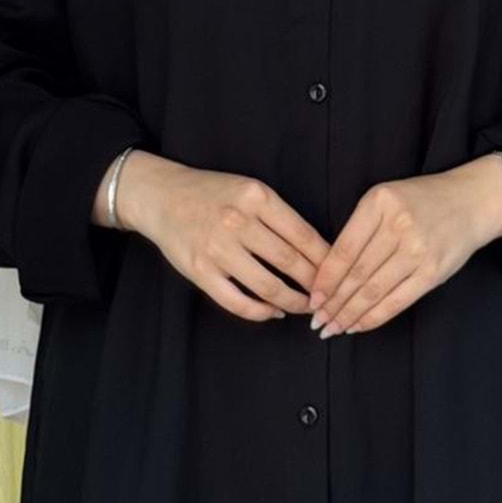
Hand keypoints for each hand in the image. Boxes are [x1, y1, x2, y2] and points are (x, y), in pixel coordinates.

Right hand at [110, 152, 330, 323]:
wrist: (161, 196)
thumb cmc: (212, 193)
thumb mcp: (250, 190)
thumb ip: (279, 216)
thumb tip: (318, 251)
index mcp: (257, 197)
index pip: (304, 234)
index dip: (326, 259)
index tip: (340, 273)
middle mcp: (238, 221)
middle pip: (290, 262)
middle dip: (315, 284)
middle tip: (329, 296)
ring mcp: (217, 249)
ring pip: (268, 286)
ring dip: (293, 302)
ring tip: (305, 307)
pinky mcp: (199, 271)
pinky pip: (237, 302)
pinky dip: (261, 312)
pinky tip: (273, 311)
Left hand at [308, 156, 501, 335]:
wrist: (471, 201)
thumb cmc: (422, 200)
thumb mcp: (385, 198)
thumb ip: (360, 228)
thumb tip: (329, 274)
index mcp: (379, 202)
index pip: (343, 249)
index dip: (324, 280)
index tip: (312, 299)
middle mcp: (398, 225)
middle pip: (356, 274)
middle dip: (333, 303)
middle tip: (317, 321)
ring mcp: (417, 250)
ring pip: (374, 291)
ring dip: (349, 314)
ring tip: (333, 328)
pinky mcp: (433, 272)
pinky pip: (397, 301)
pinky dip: (375, 317)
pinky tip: (358, 325)